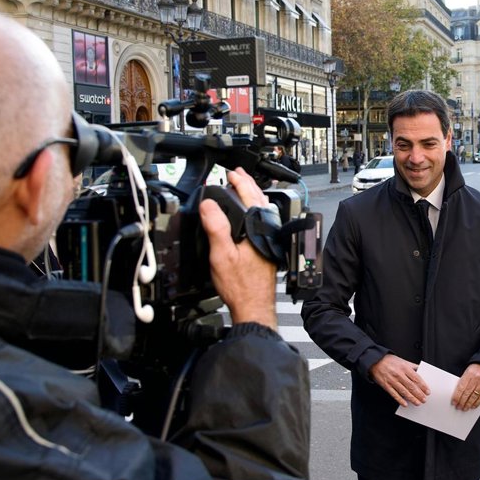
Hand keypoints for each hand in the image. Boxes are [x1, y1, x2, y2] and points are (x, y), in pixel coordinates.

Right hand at [199, 168, 277, 328]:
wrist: (254, 306)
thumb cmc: (241, 286)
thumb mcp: (222, 255)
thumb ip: (216, 227)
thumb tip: (209, 204)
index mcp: (257, 229)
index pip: (248, 197)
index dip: (239, 182)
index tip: (231, 173)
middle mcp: (267, 232)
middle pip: (259, 201)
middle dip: (248, 185)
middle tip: (239, 174)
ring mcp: (270, 240)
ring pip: (264, 211)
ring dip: (254, 196)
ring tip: (245, 189)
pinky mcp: (269, 248)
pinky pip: (264, 221)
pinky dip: (257, 211)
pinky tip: (252, 216)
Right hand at [369, 354, 429, 407]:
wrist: (374, 361)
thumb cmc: (389, 361)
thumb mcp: (402, 360)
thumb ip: (412, 366)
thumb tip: (421, 369)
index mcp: (404, 368)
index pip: (416, 378)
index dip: (423, 386)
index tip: (427, 391)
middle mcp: (399, 374)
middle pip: (411, 386)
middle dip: (419, 394)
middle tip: (424, 399)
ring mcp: (392, 381)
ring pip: (404, 391)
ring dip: (412, 398)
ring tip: (417, 403)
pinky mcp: (386, 386)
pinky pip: (394, 394)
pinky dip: (400, 400)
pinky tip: (405, 404)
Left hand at [451, 363, 479, 410]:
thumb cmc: (475, 369)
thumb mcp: (467, 372)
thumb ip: (463, 381)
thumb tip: (456, 394)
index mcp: (469, 373)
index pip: (461, 387)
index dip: (457, 396)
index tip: (454, 402)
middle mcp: (476, 378)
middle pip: (467, 393)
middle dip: (462, 402)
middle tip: (459, 407)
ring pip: (474, 396)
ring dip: (469, 404)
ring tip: (465, 408)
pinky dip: (477, 403)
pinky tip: (473, 406)